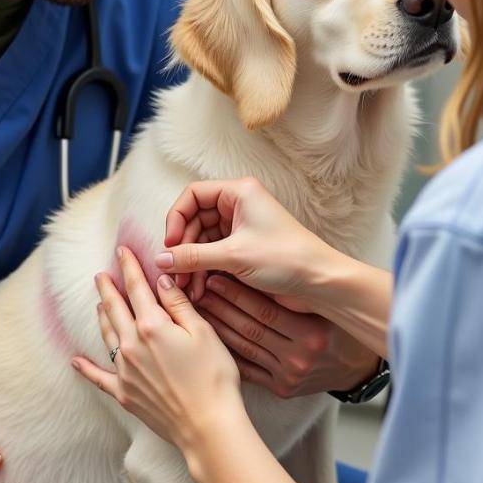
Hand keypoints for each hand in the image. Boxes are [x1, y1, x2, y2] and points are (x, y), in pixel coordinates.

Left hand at [72, 247, 243, 455]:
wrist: (207, 426)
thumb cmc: (213, 377)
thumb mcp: (203, 332)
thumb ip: (178, 304)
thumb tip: (161, 281)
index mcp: (153, 326)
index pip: (137, 288)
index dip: (129, 267)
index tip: (122, 251)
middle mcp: (132, 345)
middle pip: (115, 309)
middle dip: (108, 289)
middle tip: (101, 274)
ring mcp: (125, 371)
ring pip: (107, 336)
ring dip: (101, 316)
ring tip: (98, 304)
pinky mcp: (124, 393)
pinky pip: (98, 377)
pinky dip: (85, 368)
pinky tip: (74, 360)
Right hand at [155, 178, 334, 311]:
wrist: (321, 282)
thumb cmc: (285, 259)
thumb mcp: (233, 257)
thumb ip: (193, 256)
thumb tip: (161, 260)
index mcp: (239, 192)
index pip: (192, 196)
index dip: (176, 219)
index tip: (171, 246)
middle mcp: (239, 205)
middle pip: (195, 220)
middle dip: (183, 248)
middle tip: (175, 275)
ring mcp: (243, 227)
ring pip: (203, 240)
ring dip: (193, 263)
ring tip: (188, 289)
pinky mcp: (246, 248)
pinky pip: (215, 254)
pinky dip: (205, 270)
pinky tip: (200, 290)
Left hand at [196, 275, 381, 397]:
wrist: (355, 365)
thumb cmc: (334, 324)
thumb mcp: (317, 305)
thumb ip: (287, 293)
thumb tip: (244, 267)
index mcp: (311, 332)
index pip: (264, 309)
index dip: (236, 292)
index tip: (213, 277)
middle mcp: (300, 357)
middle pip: (250, 328)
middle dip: (220, 308)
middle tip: (197, 290)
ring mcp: (290, 375)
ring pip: (245, 347)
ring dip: (218, 327)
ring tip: (197, 310)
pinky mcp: (282, 389)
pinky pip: (248, 368)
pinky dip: (228, 352)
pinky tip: (208, 337)